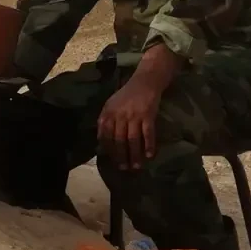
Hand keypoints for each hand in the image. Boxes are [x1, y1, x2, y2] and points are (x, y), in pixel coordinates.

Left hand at [97, 46, 181, 169]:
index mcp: (108, 112)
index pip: (105, 135)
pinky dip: (149, 146)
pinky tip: (149, 155)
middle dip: (121, 156)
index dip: (108, 150)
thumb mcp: (111, 105)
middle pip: (119, 140)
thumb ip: (106, 121)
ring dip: (134, 155)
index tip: (112, 160)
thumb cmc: (127, 95)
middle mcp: (120, 115)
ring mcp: (134, 115)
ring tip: (136, 166)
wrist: (145, 81)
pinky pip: (148, 134)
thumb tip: (101, 141)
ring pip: (133, 140)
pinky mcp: (148, 115)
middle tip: (124, 168)